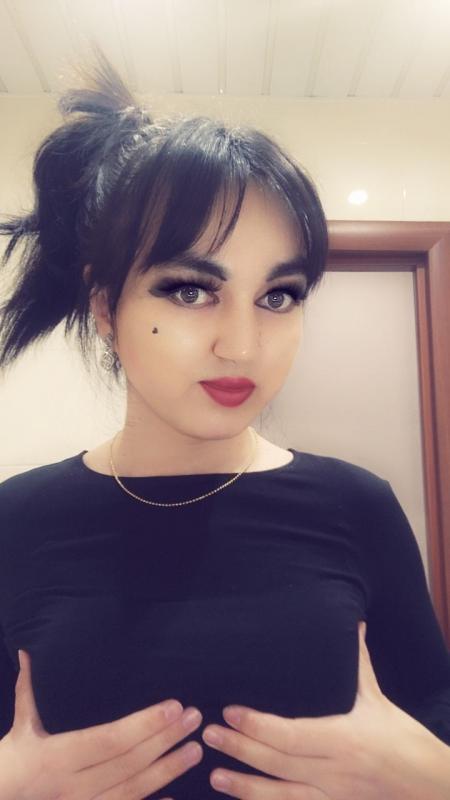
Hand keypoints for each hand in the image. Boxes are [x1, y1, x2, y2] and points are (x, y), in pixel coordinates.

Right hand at [0, 649, 202, 799]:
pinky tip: (176, 798)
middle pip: (128, 764)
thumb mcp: (20, 726)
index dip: (143, 725)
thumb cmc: (13, 760)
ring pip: (132, 792)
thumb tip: (28, 652)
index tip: (173, 706)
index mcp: (55, 757)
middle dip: (165, 740)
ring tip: (195, 749)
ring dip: (168, 771)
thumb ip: (28, 689)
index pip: (108, 740)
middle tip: (194, 719)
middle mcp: (71, 787)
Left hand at [202, 621, 441, 798]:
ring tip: (214, 774)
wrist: (429, 786)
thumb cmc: (402, 738)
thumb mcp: (377, 699)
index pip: (291, 735)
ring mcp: (332, 796)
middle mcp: (334, 771)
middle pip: (278, 763)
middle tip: (207, 734)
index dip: (257, 725)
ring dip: (244, 787)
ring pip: (281, 797)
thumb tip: (354, 622)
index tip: (229, 712)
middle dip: (240, 749)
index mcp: (343, 738)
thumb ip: (359, 662)